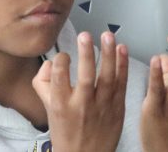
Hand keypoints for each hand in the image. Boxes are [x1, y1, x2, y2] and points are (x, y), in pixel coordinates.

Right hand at [32, 31, 128, 151]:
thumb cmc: (66, 132)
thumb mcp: (47, 109)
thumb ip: (43, 83)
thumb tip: (50, 63)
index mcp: (61, 104)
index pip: (59, 76)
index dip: (61, 60)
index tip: (63, 56)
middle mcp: (82, 105)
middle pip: (86, 76)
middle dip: (86, 53)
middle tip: (85, 35)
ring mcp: (102, 107)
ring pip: (107, 77)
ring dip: (109, 54)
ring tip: (107, 35)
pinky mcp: (117, 108)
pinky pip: (122, 83)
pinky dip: (123, 65)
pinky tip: (122, 49)